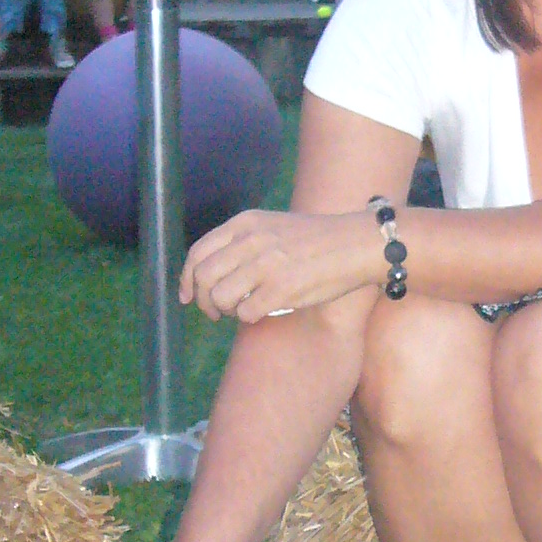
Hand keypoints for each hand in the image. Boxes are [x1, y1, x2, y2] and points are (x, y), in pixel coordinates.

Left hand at [180, 208, 381, 321]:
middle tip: (215, 312)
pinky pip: (245, 313)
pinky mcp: (282, 289)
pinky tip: (262, 312)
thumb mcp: (273, 226)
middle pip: (203, 278)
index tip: (187, 295)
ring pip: (220, 298)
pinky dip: (248, 318)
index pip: (198, 253)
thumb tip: (210, 275)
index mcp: (246, 223)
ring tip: (242, 311)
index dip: (186, 278)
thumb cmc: (317, 240)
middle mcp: (251, 241)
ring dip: (226, 311)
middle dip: (203, 301)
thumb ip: (242, 243)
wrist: (356, 244)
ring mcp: (266, 265)